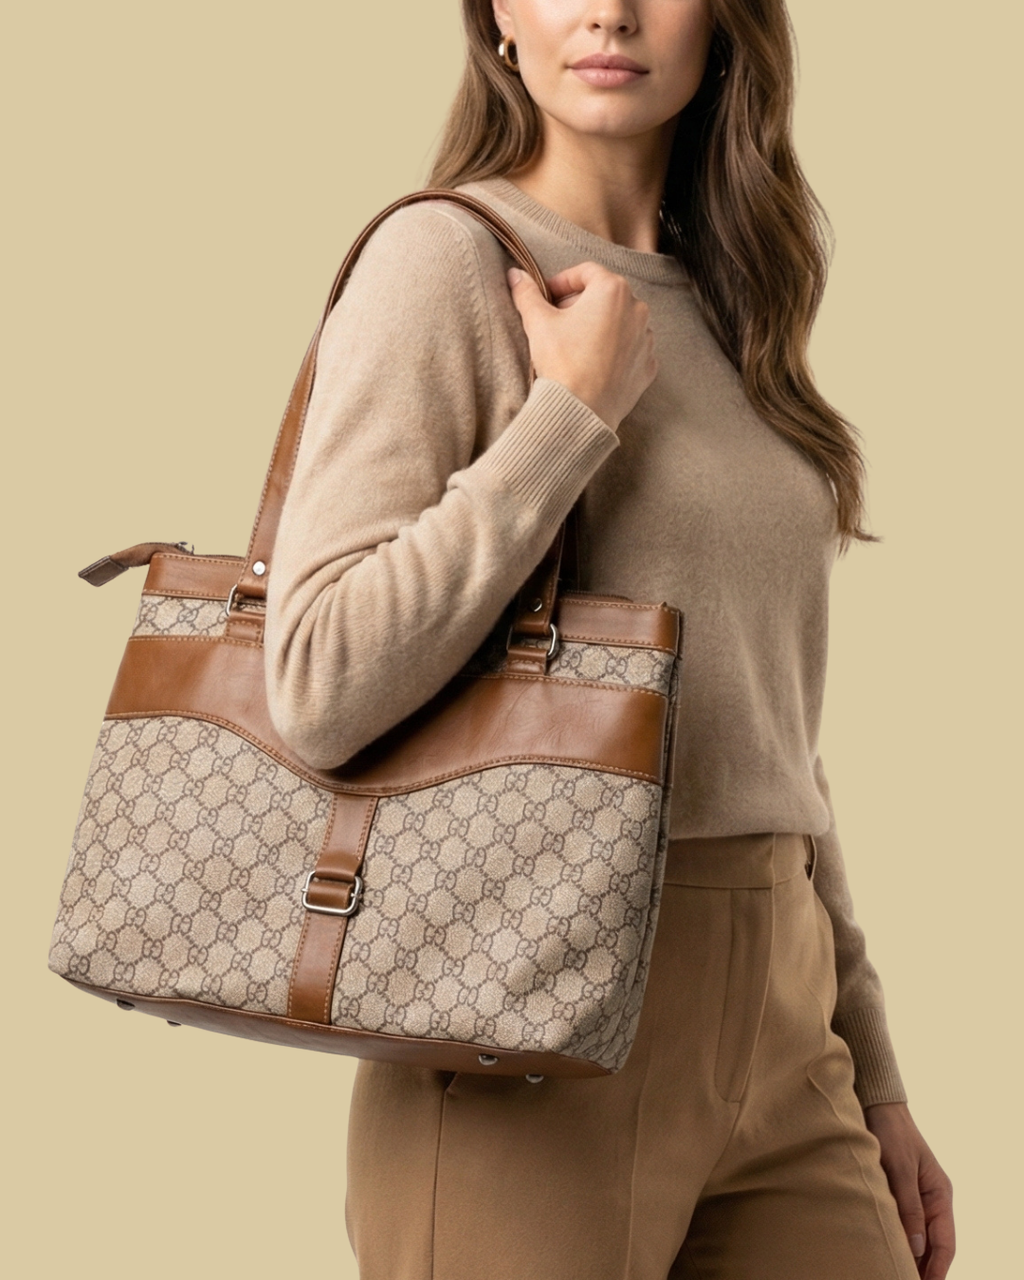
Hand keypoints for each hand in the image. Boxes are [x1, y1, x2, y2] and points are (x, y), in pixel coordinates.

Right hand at [507, 262, 656, 430]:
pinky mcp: (647, 365)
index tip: (548, 296)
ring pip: (620, 321)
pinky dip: (614, 350)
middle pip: (605, 295)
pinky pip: (630, 348)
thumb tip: (515, 275)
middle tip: (558, 320)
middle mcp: (637, 309)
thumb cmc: (562, 363)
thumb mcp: (538, 323)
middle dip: (581, 303)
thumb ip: (527, 294)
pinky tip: (594, 362)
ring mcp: (646, 338)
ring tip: (576, 344)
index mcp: (612, 290)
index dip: (562, 281)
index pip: (586, 272)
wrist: (581, 411)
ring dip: (599, 326)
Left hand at [864, 1102, 954, 1277]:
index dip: (937, 1269)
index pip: (945, 1243)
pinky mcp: (898, 1194)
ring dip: (911, 1257)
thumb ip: (909, 1206)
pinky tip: (888, 1252)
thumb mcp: (900, 1168)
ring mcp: (915, 1198)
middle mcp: (932, 1200)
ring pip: (918, 1237)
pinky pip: (903, 1224)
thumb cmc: (891, 1132)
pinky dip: (899, 1241)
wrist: (877, 1106)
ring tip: (896, 1274)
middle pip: (933, 1245)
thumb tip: (917, 1247)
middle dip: (924, 1269)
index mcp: (940, 1195)